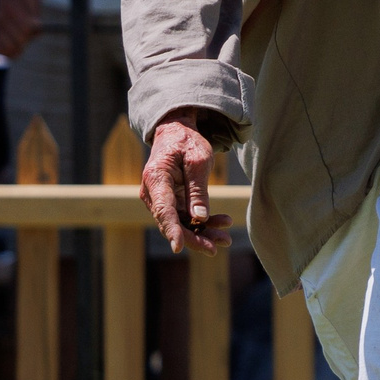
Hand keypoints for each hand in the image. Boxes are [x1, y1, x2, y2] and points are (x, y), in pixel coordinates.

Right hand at [0, 0, 42, 59]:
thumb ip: (35, 11)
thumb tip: (37, 27)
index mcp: (13, 7)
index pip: (26, 29)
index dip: (34, 32)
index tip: (36, 26)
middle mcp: (1, 16)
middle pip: (18, 40)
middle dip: (27, 41)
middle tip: (29, 35)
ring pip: (7, 47)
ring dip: (17, 49)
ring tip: (22, 42)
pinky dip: (6, 52)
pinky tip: (13, 47)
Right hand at [141, 108, 231, 253]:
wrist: (177, 133)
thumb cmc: (187, 142)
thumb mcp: (198, 161)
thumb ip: (198, 190)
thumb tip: (200, 217)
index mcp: (156, 178)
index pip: (164, 209)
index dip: (172, 230)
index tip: (178, 247)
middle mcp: (153, 192)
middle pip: (172, 223)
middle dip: (195, 237)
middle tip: (220, 245)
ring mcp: (160, 199)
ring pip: (180, 224)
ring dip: (202, 233)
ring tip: (226, 238)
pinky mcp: (170, 202)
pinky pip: (185, 218)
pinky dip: (203, 222)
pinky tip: (222, 222)